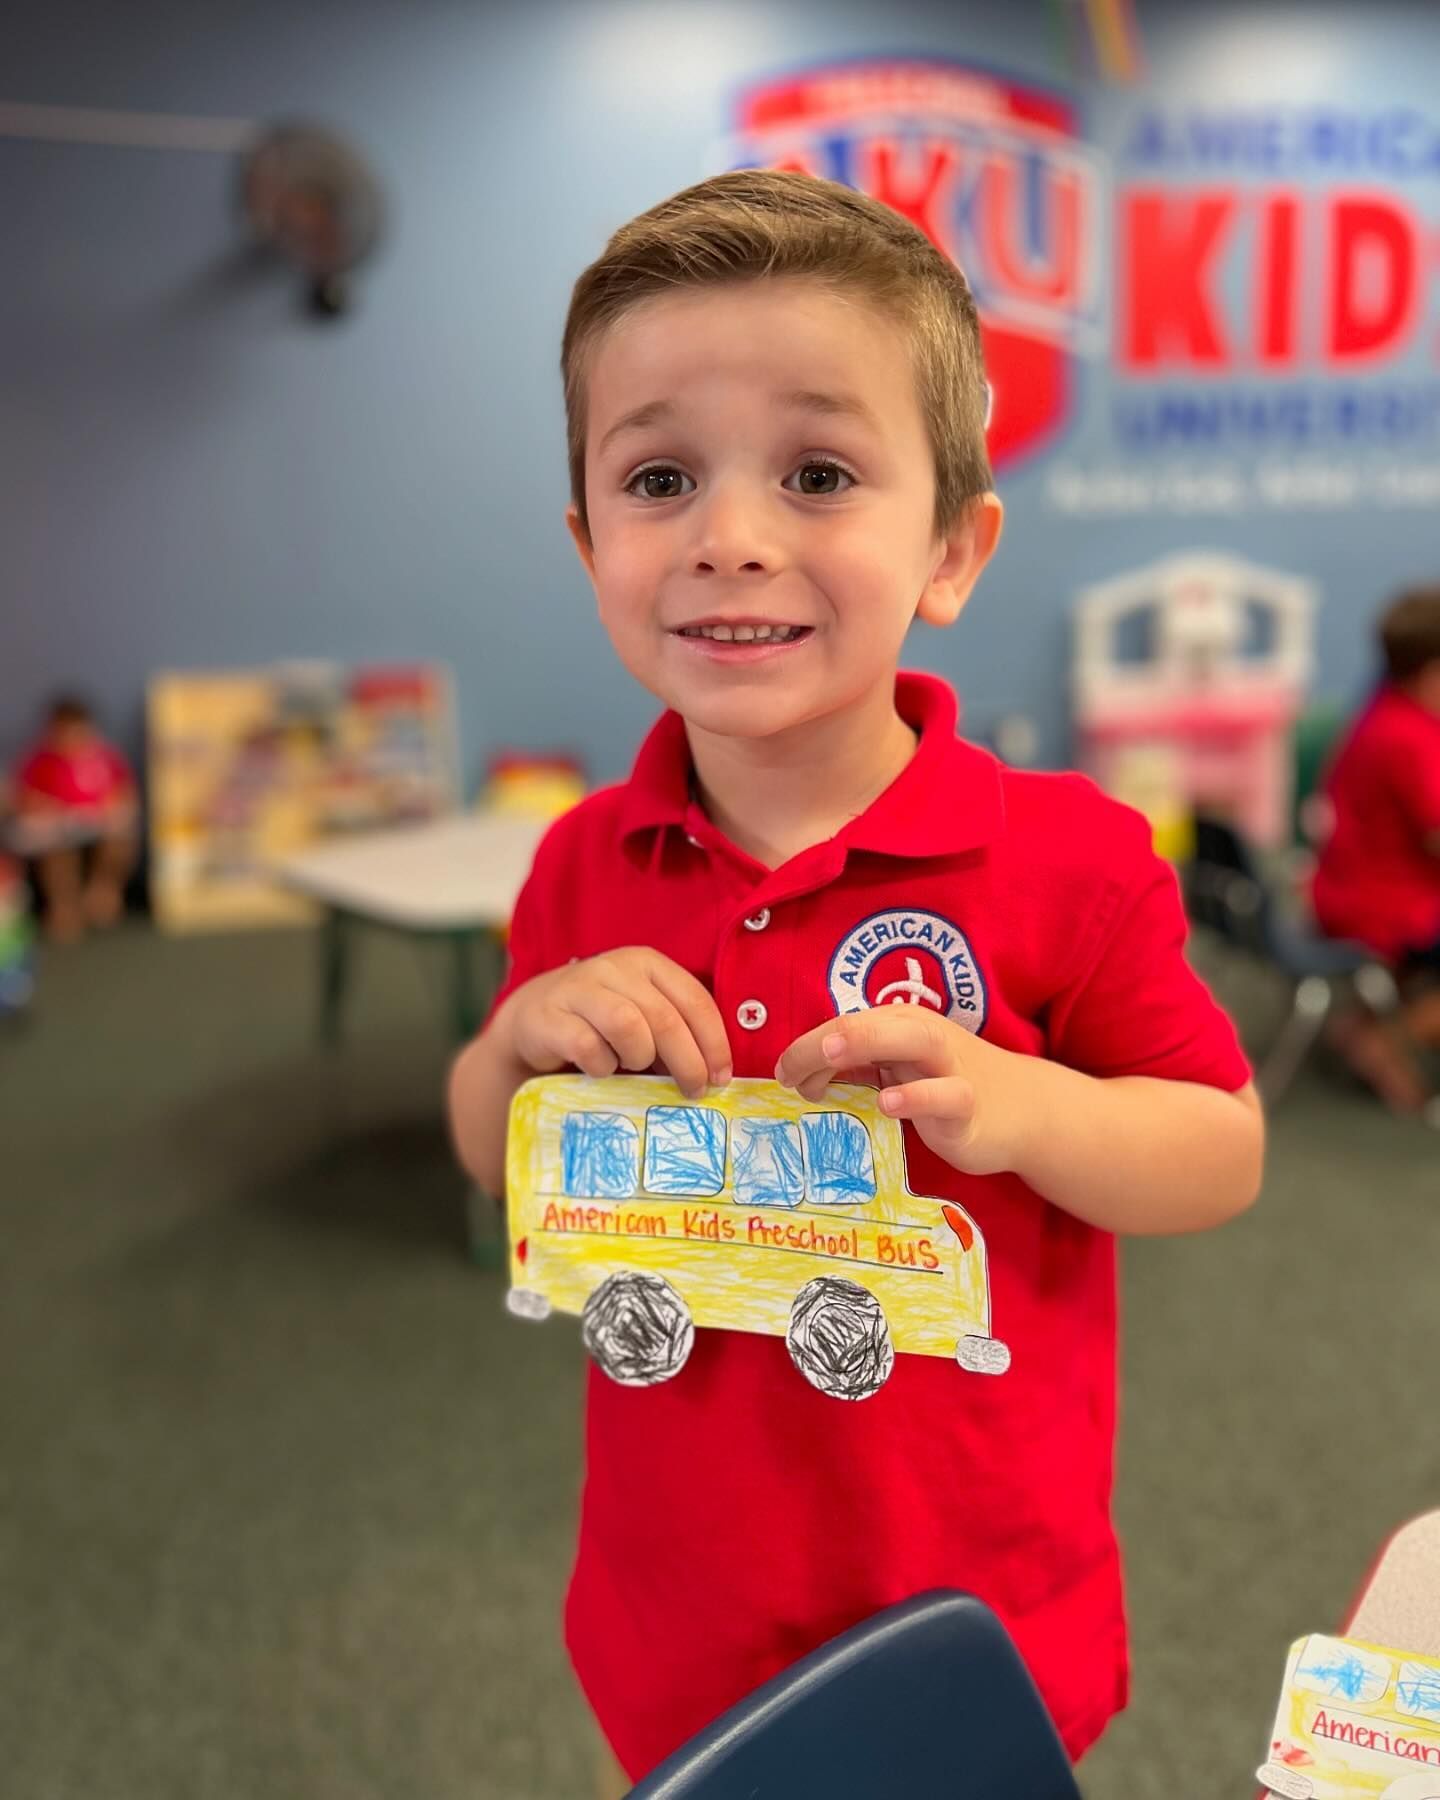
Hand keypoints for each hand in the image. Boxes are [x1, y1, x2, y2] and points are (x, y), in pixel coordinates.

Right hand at [498, 948, 731, 1098]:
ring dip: (639, 1057)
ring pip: (628, 1025)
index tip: (721, 1077)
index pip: (694, 999)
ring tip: (633, 1067)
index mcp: (647, 963)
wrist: (534, 1016)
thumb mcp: (642, 1014)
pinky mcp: (550, 1015)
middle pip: (664, 1017)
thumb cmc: (601, 1021)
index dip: (714, 1042)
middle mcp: (615, 968)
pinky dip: (602, 1065)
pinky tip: (600, 1068)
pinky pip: (587, 1046)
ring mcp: (580, 988)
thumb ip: (675, 1031)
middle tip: (693, 1091)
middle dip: (687, 1061)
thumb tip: (713, 1074)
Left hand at [775, 1007, 1037, 1176]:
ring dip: (867, 1042)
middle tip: (788, 1065)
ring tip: (830, 1055)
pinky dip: (916, 1095)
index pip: (842, 1027)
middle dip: (824, 1039)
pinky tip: (888, 1102)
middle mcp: (921, 1035)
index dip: (805, 1050)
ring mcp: (948, 1066)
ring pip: (912, 1040)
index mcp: (897, 1024)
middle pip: (869, 1023)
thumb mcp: (897, 1069)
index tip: (784, 1079)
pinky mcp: (968, 1103)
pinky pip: (945, 1095)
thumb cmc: (945, 1084)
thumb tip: (801, 1072)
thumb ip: (855, 1066)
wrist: (1020, 1110)